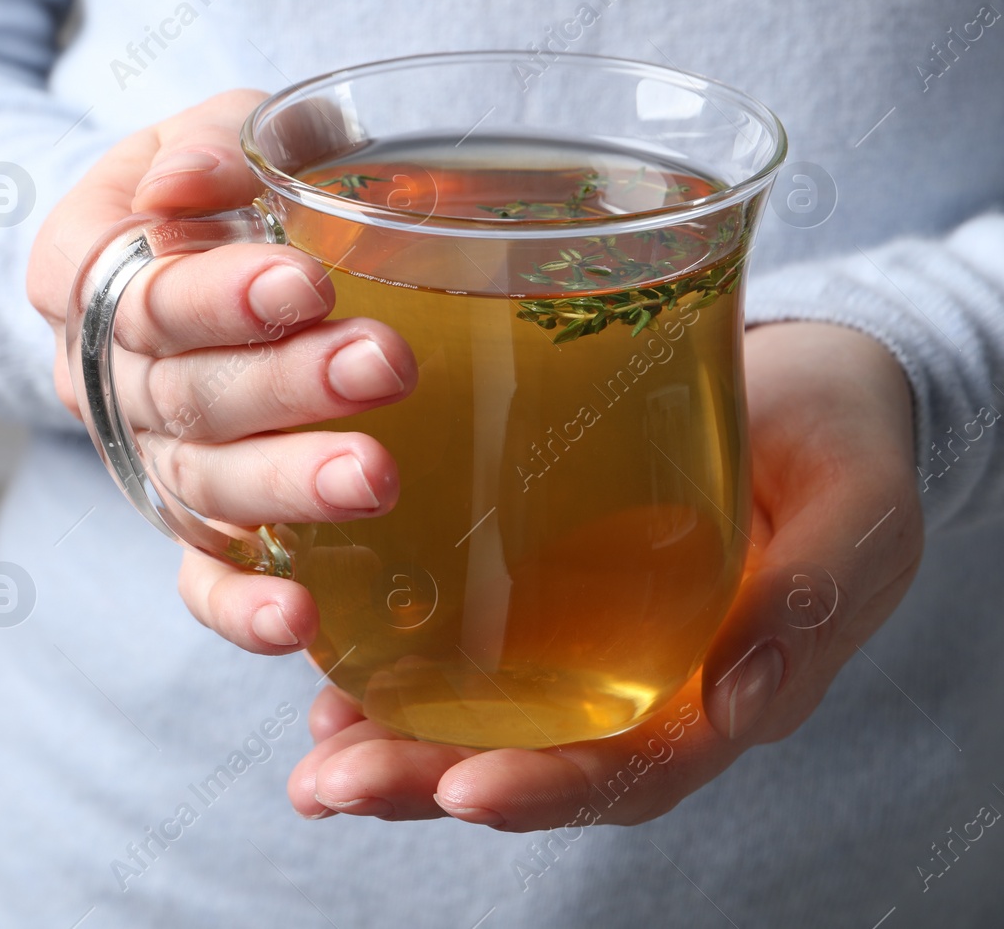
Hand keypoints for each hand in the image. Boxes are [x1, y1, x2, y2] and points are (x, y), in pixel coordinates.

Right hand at [27, 90, 418, 651]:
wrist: (186, 253)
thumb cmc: (218, 180)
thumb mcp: (210, 129)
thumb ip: (209, 146)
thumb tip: (183, 186)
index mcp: (84, 270)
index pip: (137, 293)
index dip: (215, 298)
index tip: (306, 283)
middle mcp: (101, 376)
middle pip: (181, 394)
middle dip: (284, 386)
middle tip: (380, 366)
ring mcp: (142, 457)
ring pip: (201, 483)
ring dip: (286, 484)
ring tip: (372, 475)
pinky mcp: (185, 520)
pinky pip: (197, 577)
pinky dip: (237, 607)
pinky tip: (297, 622)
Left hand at [280, 321, 923, 826]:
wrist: (806, 379)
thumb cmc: (841, 447)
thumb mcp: (858, 518)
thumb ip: (809, 606)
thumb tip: (736, 708)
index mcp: (716, 693)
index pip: (630, 770)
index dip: (549, 790)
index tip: (464, 790)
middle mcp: (635, 684)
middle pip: (529, 761)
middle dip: (425, 783)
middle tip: (331, 785)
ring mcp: (580, 638)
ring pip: (478, 714)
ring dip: (390, 742)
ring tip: (311, 752)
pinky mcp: (534, 579)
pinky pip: (457, 635)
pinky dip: (389, 658)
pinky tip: (326, 659)